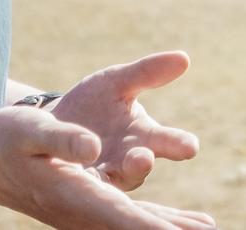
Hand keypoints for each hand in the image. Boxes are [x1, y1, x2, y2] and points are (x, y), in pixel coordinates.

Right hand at [0, 105, 213, 229]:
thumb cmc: (4, 139)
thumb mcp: (29, 128)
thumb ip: (62, 137)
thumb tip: (92, 147)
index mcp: (75, 196)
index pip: (124, 218)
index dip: (155, 227)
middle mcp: (84, 213)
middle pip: (138, 227)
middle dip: (174, 229)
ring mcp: (86, 214)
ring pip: (137, 225)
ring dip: (173, 226)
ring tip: (208, 228)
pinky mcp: (88, 206)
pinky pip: (131, 218)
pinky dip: (159, 220)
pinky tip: (183, 221)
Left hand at [49, 51, 201, 191]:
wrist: (54, 124)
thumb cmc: (93, 103)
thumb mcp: (116, 82)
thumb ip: (146, 73)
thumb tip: (184, 57)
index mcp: (143, 136)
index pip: (167, 141)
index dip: (179, 144)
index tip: (191, 146)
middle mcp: (127, 161)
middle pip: (140, 166)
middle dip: (142, 164)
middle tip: (144, 159)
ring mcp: (103, 175)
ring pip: (111, 181)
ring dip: (110, 176)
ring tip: (110, 167)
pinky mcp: (78, 185)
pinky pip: (83, 187)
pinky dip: (85, 184)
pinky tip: (81, 176)